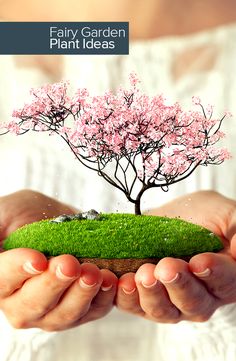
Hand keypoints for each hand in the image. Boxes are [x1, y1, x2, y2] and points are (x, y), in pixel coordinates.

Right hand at [0, 190, 116, 330]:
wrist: (54, 222)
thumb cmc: (25, 216)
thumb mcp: (6, 214)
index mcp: (1, 279)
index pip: (3, 279)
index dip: (19, 270)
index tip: (38, 259)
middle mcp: (20, 303)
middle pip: (34, 303)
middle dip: (54, 283)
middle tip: (69, 264)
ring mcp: (50, 311)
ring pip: (64, 314)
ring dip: (81, 294)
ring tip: (93, 273)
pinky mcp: (78, 310)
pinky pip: (91, 312)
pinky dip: (103, 298)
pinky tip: (110, 280)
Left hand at [116, 191, 235, 322]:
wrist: (173, 216)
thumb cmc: (206, 216)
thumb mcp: (228, 216)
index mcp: (225, 278)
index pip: (224, 282)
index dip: (212, 273)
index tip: (199, 261)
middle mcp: (201, 296)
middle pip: (192, 302)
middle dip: (178, 284)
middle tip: (165, 266)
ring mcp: (171, 300)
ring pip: (162, 310)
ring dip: (151, 294)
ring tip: (142, 274)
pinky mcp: (144, 297)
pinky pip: (133, 305)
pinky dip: (125, 296)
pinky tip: (121, 281)